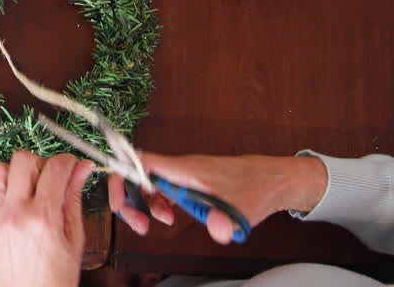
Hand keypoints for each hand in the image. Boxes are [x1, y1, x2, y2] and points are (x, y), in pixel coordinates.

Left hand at [0, 152, 93, 286]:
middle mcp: (15, 214)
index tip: (69, 165)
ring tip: (26, 189)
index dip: (66, 161)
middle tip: (47, 178)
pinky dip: (0, 191)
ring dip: (15, 173)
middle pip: (22, 160)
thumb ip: (74, 196)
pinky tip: (12, 204)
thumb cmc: (56, 275)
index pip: (55, 168)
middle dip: (40, 163)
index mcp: (44, 218)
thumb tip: (82, 168)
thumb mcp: (74, 237)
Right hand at [107, 152, 327, 244]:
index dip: (121, 178)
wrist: (274, 178)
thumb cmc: (258, 186)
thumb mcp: (244, 208)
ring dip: (144, 206)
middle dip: (129, 200)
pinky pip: (163, 191)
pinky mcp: (189, 184)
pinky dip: (159, 206)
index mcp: (183, 169)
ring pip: (148, 185)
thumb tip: (217, 230)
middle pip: (136, 175)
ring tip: (155, 225)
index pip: (139, 162)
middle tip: (139, 224)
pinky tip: (170, 219)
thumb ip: (228, 220)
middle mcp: (178, 169)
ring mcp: (183, 176)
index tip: (119, 203)